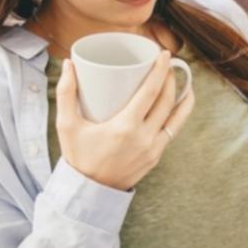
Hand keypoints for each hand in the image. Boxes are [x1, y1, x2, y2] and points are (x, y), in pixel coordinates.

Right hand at [55, 48, 195, 191]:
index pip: (151, 92)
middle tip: (165, 63)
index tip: (163, 54)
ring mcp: (153, 149)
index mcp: (125, 128)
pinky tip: (179, 103)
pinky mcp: (156, 156)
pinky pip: (173, 130)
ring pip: (176, 117)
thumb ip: (66, 93)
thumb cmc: (77, 157)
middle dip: (170, 78)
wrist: (89, 192)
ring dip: (180, 95)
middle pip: (166, 101)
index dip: (160, 70)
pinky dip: (179, 114)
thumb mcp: (66, 125)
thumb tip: (69, 64)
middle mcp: (144, 138)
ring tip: (178, 79)